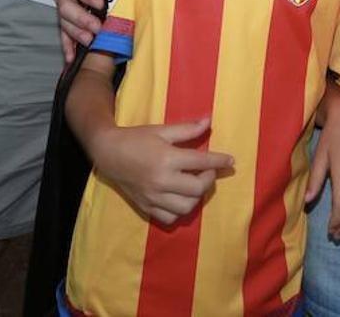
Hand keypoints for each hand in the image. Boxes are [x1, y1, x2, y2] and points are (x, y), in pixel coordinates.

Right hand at [90, 117, 233, 224]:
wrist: (109, 153)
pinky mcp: (146, 207)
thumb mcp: (162, 130)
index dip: (219, 161)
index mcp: (167, 159)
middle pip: (197, 189)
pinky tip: (180, 198)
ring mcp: (153, 197)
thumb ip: (187, 129)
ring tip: (194, 184)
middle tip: (207, 171)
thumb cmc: (137, 138)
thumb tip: (209, 121)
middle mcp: (162, 181)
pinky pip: (169, 218)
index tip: (230, 160)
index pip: (202, 162)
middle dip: (209, 179)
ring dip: (196, 196)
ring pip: (186, 207)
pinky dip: (179, 211)